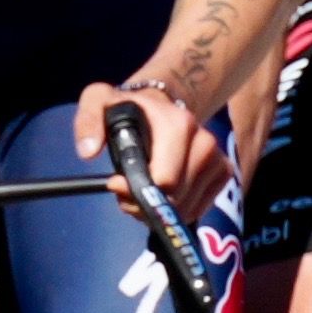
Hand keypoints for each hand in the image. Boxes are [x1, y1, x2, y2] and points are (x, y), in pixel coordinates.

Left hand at [75, 77, 218, 209]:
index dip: (135, 191)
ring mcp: (217, 158)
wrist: (159, 106)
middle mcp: (205, 141)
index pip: (163, 180)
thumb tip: (88, 152)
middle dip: (144, 203)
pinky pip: (197, 209)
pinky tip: (161, 194)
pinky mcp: (223, 172)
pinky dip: (176, 210)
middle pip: (175, 198)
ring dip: (158, 209)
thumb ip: (88, 122)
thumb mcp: (98, 102)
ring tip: (141, 189)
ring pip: (186, 208)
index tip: (115, 184)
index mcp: (178, 124)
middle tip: (125, 190)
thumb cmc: (126, 109)